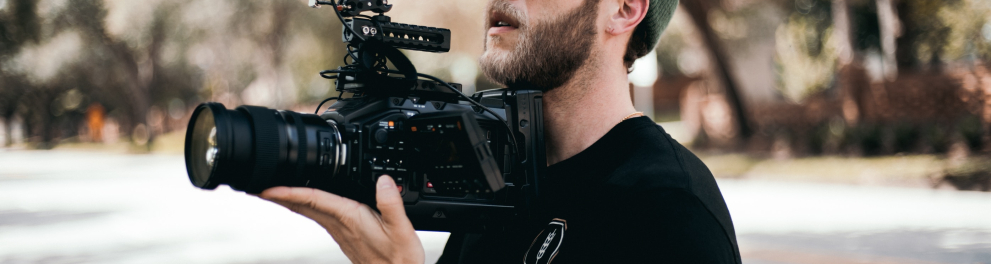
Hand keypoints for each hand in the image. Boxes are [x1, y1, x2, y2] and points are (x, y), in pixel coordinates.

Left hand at [259, 175, 423, 263]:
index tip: (268, 187)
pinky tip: (302, 202)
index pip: (313, 200)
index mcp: (350, 218)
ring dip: (288, 200)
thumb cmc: (399, 258)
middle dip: (279, 194)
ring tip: (271, 190)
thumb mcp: (402, 229)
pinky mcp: (343, 234)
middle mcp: (340, 225)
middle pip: (302, 205)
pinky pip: (317, 215)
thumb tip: (383, 180)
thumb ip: (391, 204)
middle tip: (256, 184)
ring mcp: (339, 231)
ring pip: (307, 210)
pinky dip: (304, 205)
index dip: (289, 192)